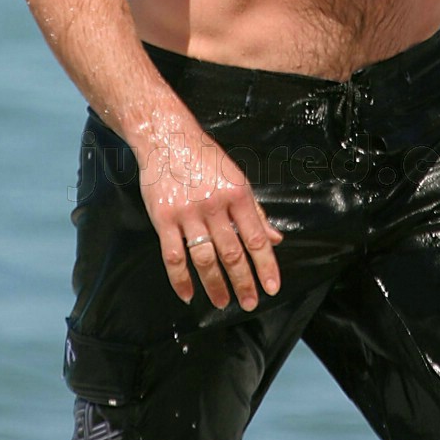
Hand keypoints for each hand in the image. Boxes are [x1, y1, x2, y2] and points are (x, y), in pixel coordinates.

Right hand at [137, 124, 282, 310]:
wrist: (166, 137)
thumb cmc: (204, 156)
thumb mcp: (236, 176)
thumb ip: (255, 210)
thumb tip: (275, 237)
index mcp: (237, 193)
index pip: (256, 237)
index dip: (266, 265)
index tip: (272, 287)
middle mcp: (215, 204)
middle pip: (232, 253)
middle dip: (244, 282)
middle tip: (249, 302)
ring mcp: (188, 213)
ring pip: (205, 259)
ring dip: (215, 286)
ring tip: (223, 302)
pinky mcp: (164, 219)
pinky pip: (174, 257)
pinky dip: (181, 280)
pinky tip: (188, 294)